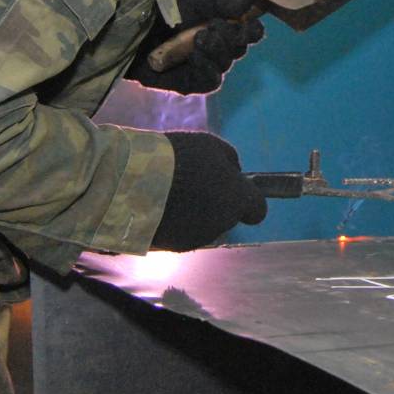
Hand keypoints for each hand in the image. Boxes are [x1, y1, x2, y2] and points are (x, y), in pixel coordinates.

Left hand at [126, 0, 264, 94]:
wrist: (127, 32)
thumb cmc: (158, 12)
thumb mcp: (190, 2)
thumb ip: (219, 2)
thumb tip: (249, 0)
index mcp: (220, 26)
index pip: (248, 31)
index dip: (252, 29)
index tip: (248, 21)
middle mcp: (216, 47)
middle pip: (240, 48)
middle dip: (233, 37)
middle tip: (216, 26)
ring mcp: (204, 67)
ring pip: (226, 63)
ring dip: (218, 50)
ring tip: (201, 38)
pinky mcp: (191, 84)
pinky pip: (211, 80)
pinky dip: (207, 67)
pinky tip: (196, 56)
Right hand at [152, 131, 267, 250]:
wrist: (136, 181)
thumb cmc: (179, 158)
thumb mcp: (210, 146)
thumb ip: (230, 161)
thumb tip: (235, 173)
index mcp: (237, 199)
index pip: (257, 210)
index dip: (248, 200)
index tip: (235, 190)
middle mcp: (221, 224)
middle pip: (227, 216)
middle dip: (216, 203)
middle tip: (193, 183)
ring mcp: (196, 238)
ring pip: (202, 226)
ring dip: (193, 212)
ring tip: (170, 191)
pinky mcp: (172, 246)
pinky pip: (180, 233)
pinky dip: (174, 222)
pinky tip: (158, 204)